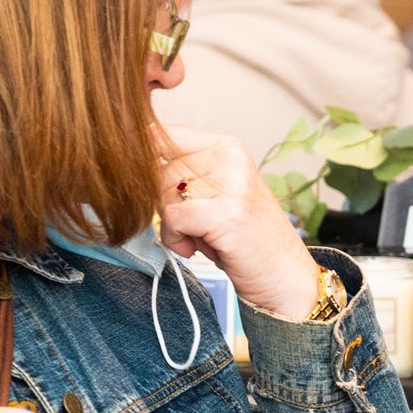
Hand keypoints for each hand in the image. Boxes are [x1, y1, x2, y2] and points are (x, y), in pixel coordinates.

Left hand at [153, 124, 320, 320]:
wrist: (286, 278)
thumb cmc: (247, 240)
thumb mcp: (217, 195)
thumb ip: (182, 175)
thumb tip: (125, 161)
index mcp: (226, 146)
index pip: (161, 134)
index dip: (142, 164)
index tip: (143, 188)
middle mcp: (229, 157)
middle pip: (156, 170)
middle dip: (162, 204)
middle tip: (188, 226)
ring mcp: (230, 184)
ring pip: (161, 194)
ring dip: (169, 225)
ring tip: (196, 238)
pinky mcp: (225, 213)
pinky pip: (171, 218)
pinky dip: (175, 239)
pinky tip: (193, 248)